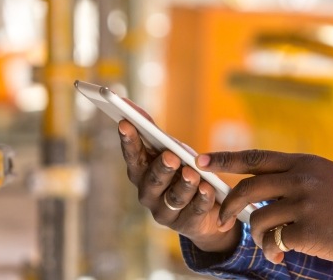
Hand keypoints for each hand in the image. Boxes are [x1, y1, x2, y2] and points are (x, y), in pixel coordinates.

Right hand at [118, 117, 240, 254]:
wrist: (204, 208)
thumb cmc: (182, 170)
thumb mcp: (170, 151)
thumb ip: (154, 134)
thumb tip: (133, 108)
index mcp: (142, 173)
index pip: (132, 157)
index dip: (128, 141)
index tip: (125, 122)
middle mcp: (148, 194)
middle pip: (152, 181)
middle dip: (161, 168)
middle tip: (171, 157)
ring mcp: (166, 211)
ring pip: (174, 197)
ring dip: (184, 184)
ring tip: (193, 173)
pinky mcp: (187, 223)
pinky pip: (195, 210)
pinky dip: (202, 198)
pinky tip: (207, 188)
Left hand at [199, 150, 332, 265]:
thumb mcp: (328, 177)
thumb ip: (297, 178)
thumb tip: (263, 188)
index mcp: (304, 162)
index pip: (255, 157)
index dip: (224, 158)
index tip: (198, 159)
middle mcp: (301, 178)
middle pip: (247, 188)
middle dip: (228, 204)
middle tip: (222, 217)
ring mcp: (304, 204)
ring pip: (259, 218)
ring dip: (258, 236)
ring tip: (272, 246)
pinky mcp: (308, 230)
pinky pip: (276, 241)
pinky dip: (274, 250)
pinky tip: (284, 255)